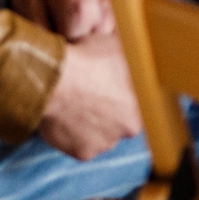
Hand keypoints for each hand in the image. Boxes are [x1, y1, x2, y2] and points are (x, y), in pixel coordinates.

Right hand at [36, 29, 143, 159]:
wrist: (54, 78)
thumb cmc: (88, 58)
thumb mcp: (120, 46)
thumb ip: (133, 58)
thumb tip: (137, 52)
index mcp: (145, 101)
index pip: (139, 102)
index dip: (123, 93)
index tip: (110, 85)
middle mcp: (130, 127)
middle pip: (121, 121)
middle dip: (109, 110)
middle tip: (90, 93)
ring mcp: (106, 143)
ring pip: (101, 134)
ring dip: (91, 123)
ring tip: (74, 102)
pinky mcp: (83, 153)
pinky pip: (79, 144)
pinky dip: (72, 133)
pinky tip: (64, 115)